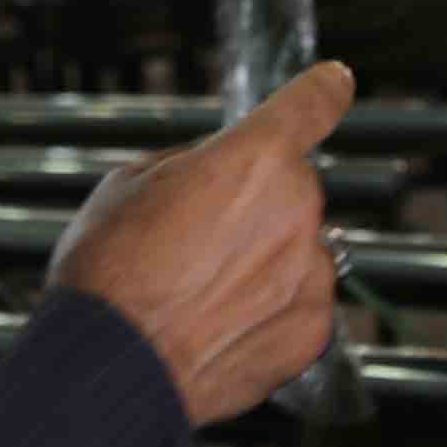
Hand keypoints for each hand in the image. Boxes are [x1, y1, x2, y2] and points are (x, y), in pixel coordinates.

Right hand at [47, 61, 355, 424]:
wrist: (113, 363)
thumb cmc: (111, 272)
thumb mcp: (128, 184)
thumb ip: (190, 165)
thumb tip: (211, 173)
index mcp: (253, 157)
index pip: (309, 105)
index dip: (323, 90)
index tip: (336, 83)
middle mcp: (295, 208)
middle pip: (289, 189)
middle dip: (252, 205)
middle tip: (194, 239)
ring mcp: (309, 271)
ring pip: (295, 249)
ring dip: (262, 261)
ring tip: (199, 293)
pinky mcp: (312, 328)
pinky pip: (297, 302)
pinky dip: (268, 310)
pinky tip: (219, 324)